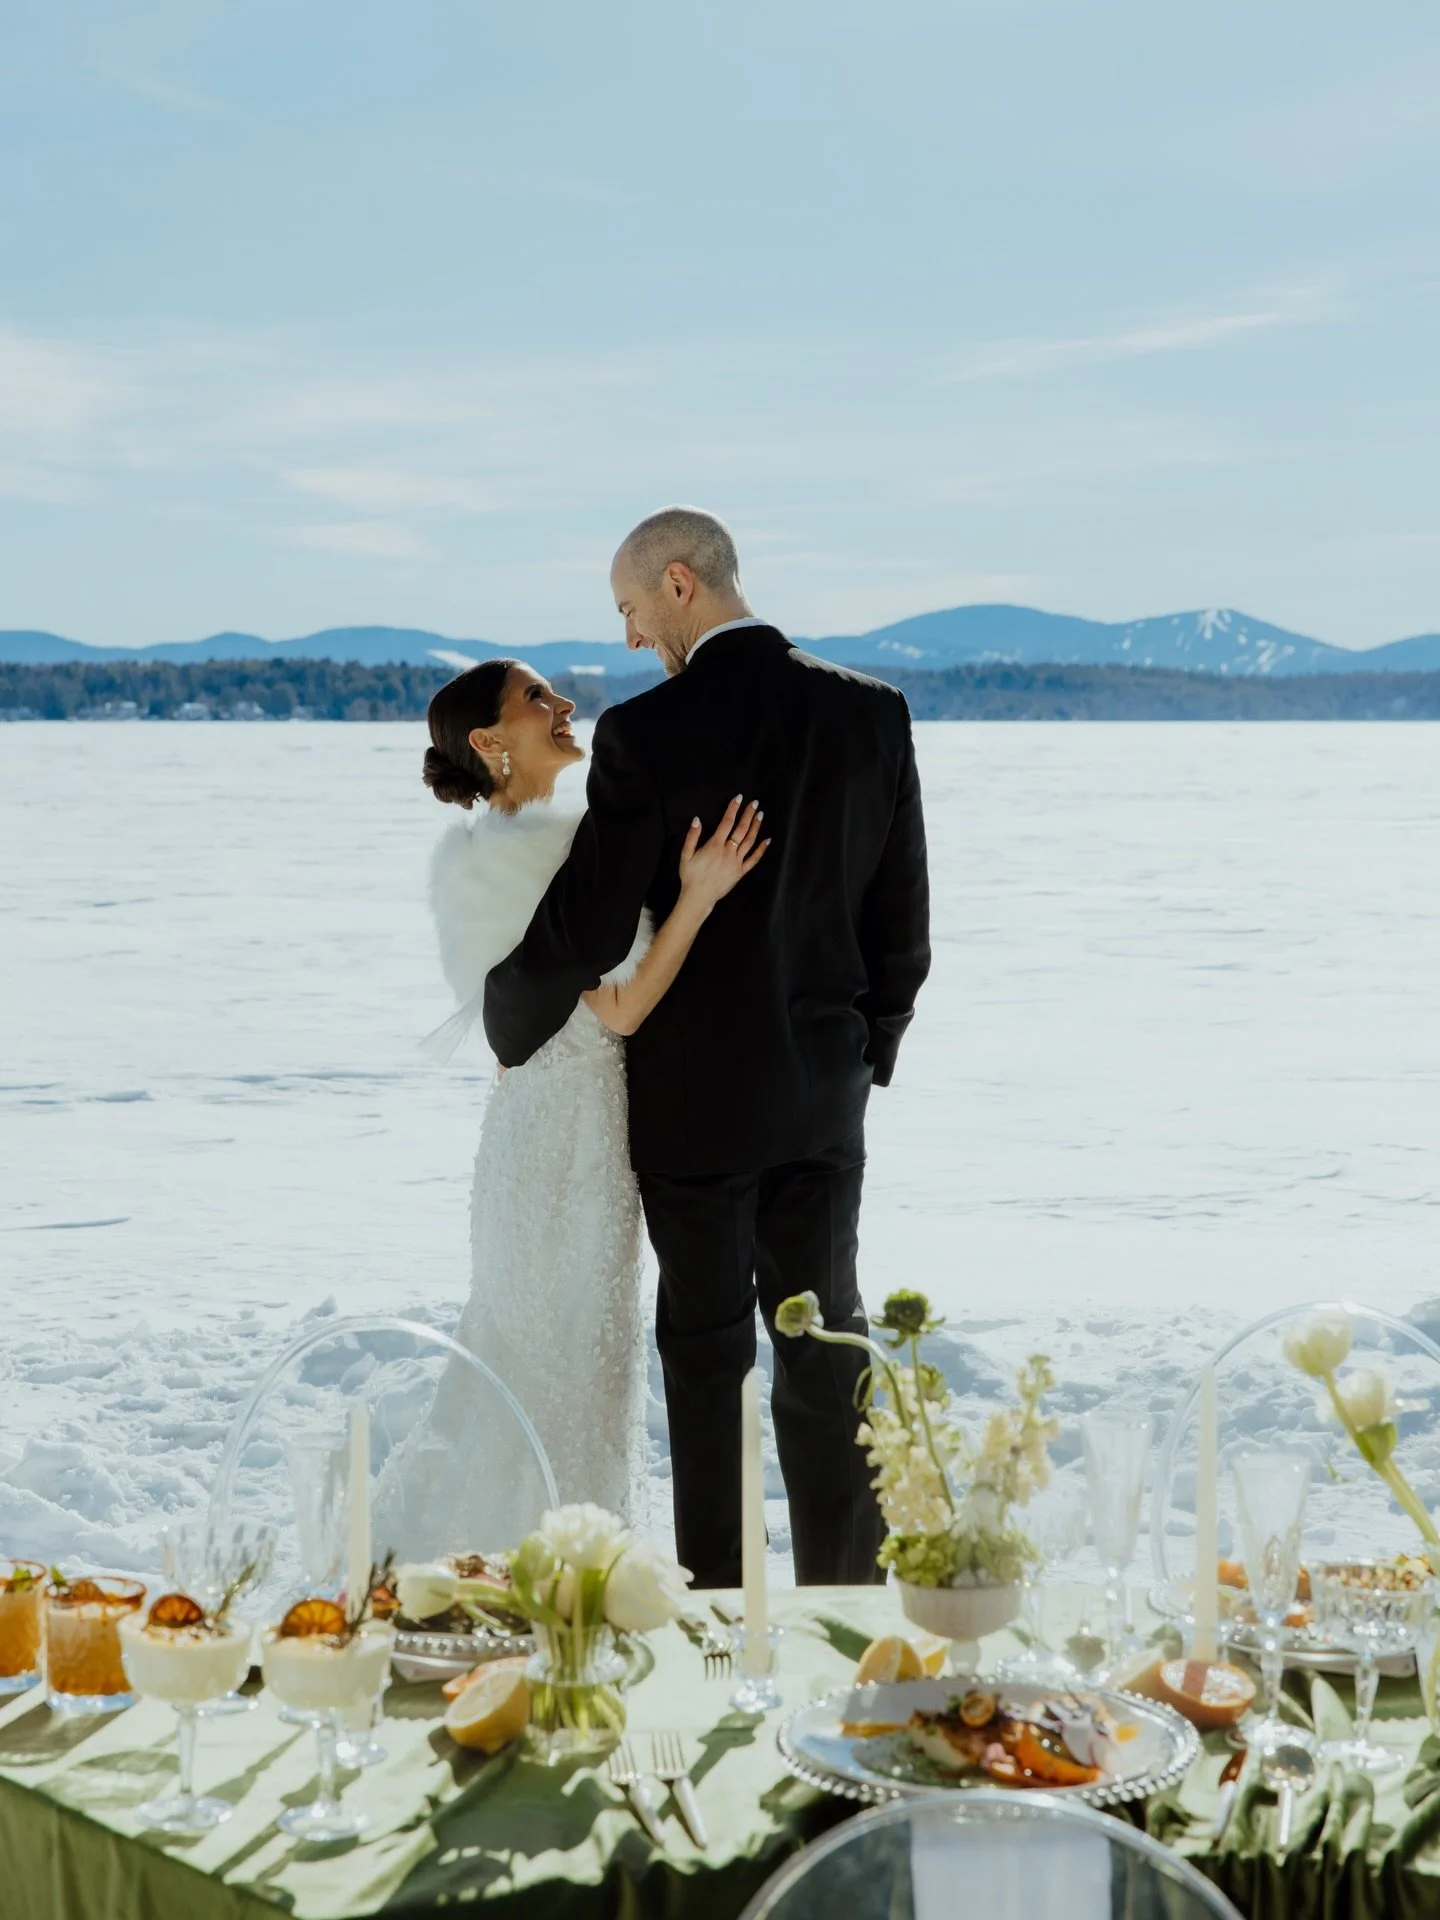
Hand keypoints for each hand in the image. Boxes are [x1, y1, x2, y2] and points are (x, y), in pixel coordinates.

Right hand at [678, 795, 769, 911]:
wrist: (699, 897)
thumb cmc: (690, 876)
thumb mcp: (686, 855)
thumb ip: (692, 837)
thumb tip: (697, 820)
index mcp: (715, 846)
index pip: (727, 823)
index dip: (733, 809)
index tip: (739, 798)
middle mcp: (728, 852)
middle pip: (741, 830)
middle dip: (748, 815)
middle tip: (755, 803)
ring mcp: (736, 862)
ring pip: (749, 841)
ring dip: (755, 827)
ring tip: (760, 815)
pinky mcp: (740, 872)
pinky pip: (754, 859)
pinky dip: (761, 849)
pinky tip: (767, 840)